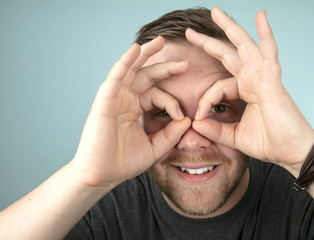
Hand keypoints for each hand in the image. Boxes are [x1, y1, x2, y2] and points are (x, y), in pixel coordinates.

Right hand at [72, 36, 190, 187]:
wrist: (102, 175)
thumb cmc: (124, 162)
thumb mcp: (154, 147)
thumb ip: (170, 134)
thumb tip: (187, 120)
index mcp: (136, 109)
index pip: (157, 95)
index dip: (172, 102)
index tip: (182, 116)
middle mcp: (126, 100)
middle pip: (147, 76)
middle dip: (166, 67)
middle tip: (186, 62)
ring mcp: (115, 98)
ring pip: (131, 70)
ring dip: (145, 54)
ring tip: (160, 41)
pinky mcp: (105, 100)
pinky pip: (116, 77)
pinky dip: (125, 61)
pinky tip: (137, 48)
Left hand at [186, 7, 313, 175]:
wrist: (291, 152)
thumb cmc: (269, 142)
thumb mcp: (234, 136)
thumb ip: (215, 129)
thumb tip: (195, 123)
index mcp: (245, 92)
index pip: (217, 86)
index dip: (204, 100)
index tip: (197, 117)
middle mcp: (253, 80)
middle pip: (229, 54)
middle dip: (209, 42)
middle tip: (191, 32)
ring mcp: (263, 78)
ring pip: (245, 47)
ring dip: (231, 28)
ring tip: (216, 12)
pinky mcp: (273, 81)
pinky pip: (269, 54)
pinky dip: (266, 35)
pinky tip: (261, 17)